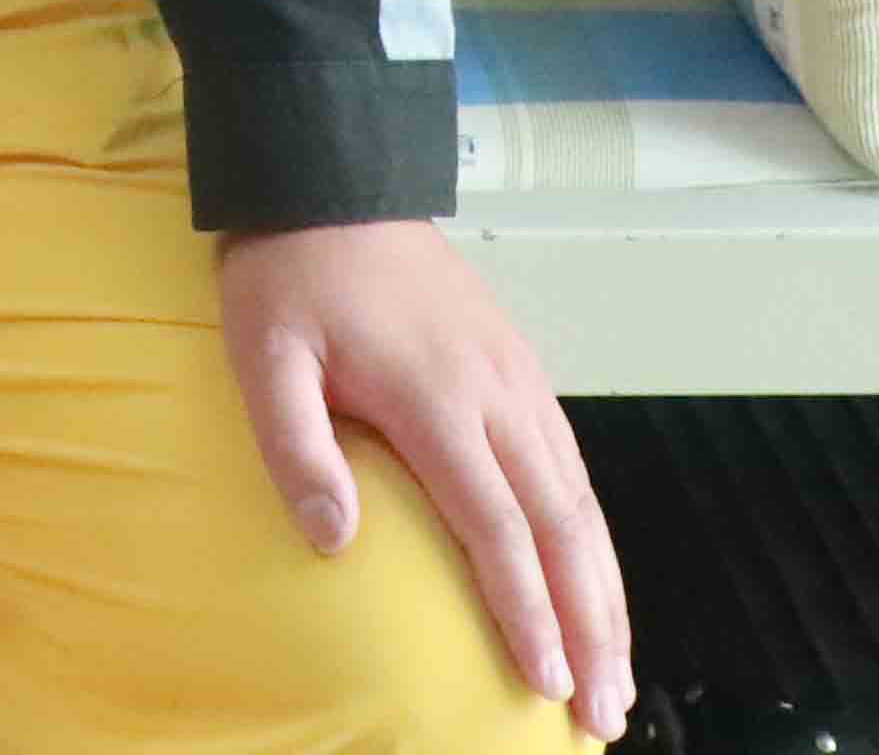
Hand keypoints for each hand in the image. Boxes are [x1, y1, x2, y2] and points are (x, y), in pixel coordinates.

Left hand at [214, 219, 626, 739]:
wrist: (333, 177)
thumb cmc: (290, 272)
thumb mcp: (263, 354)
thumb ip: (296, 447)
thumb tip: (336, 541)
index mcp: (437, 396)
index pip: (498, 526)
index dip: (527, 611)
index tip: (548, 681)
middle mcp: (498, 392)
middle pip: (562, 528)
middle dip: (591, 626)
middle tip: (603, 710)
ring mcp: (518, 377)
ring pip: (582, 502)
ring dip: (604, 591)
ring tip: (615, 671)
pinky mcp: (521, 367)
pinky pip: (573, 467)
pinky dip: (593, 537)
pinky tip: (595, 581)